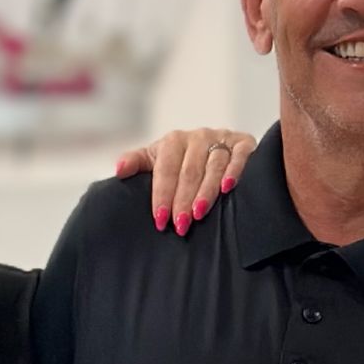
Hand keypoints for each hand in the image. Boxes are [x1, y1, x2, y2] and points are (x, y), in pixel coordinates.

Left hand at [113, 125, 258, 234]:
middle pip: (189, 171)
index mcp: (174, 141)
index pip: (166, 169)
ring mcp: (222, 138)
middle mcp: (198, 137)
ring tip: (199, 214)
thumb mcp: (156, 160)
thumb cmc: (180, 160)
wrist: (215, 147)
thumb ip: (137, 163)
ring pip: (213, 165)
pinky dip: (234, 171)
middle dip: (183, 199)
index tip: (161, 219)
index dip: (163, 194)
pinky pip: (240, 156)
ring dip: (206, 190)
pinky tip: (227, 188)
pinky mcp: (244, 143)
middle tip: (181, 225)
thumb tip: (119, 170)